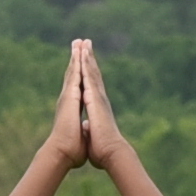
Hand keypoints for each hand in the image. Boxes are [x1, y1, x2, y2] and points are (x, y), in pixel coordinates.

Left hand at [70, 40, 136, 175]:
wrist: (112, 153)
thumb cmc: (103, 149)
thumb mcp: (92, 135)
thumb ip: (90, 129)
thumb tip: (86, 128)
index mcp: (97, 107)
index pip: (90, 86)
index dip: (87, 72)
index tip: (84, 59)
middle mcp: (99, 99)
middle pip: (92, 74)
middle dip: (88, 58)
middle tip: (85, 42)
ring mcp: (98, 97)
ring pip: (92, 72)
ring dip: (87, 56)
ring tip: (84, 42)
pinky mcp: (95, 98)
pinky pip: (89, 77)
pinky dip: (86, 65)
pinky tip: (83, 54)